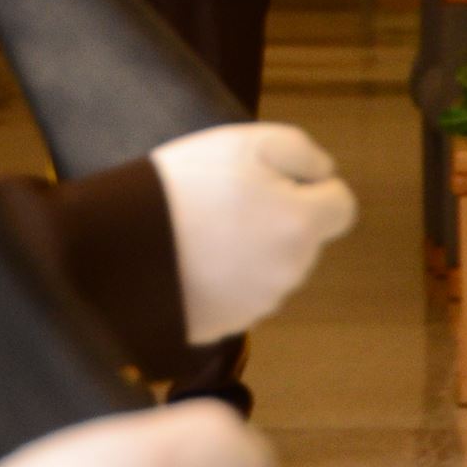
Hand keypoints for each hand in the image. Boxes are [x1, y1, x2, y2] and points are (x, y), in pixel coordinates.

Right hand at [151, 122, 358, 342]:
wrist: (124, 245)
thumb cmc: (187, 185)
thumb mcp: (246, 142)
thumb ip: (302, 152)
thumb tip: (326, 173)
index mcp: (301, 224)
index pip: (342, 207)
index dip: (315, 187)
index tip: (277, 178)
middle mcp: (291, 270)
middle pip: (304, 236)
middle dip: (279, 216)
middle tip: (228, 198)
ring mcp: (261, 303)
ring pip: (274, 265)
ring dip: (254, 247)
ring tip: (204, 227)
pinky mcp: (230, 324)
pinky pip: (243, 292)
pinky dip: (228, 276)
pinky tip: (194, 257)